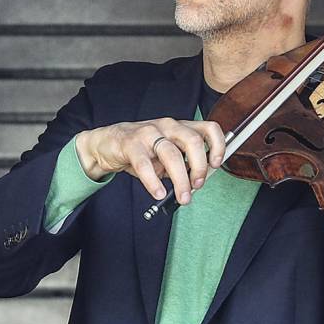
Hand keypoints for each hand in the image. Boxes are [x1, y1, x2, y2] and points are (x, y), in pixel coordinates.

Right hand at [73, 117, 226, 204]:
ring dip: (181, 179)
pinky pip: (145, 165)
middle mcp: (167, 126)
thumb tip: (197, 181)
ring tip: (182, 196)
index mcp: (180, 127)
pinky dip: (154, 182)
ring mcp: (148, 133)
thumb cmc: (140, 149)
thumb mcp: (165, 154)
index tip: (216, 164)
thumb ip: (182, 164)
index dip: (218, 145)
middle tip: (198, 185)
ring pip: (171, 154)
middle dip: (199, 166)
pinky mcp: (130, 144)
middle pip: (193, 141)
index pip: (208, 128)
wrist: (106, 143)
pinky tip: (158, 193)